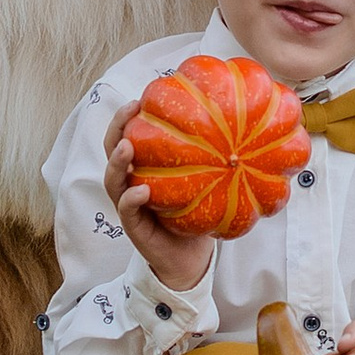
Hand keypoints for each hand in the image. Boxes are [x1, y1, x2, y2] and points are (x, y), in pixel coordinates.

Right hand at [104, 108, 214, 289]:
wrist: (191, 258)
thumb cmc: (199, 215)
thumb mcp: (207, 182)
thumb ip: (214, 158)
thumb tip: (242, 124)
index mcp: (145, 168)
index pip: (130, 135)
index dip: (130, 116)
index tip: (142, 96)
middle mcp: (131, 182)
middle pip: (112, 150)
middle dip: (117, 127)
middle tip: (130, 109)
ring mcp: (129, 205)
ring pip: (113, 180)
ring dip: (117, 161)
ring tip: (127, 147)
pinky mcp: (133, 227)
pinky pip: (126, 210)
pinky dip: (131, 199)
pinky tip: (141, 191)